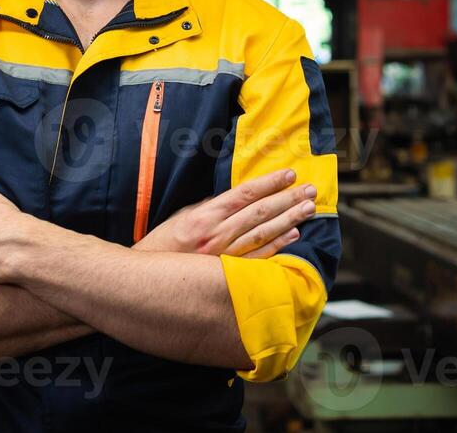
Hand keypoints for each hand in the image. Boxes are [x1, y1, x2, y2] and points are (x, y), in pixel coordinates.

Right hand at [135, 168, 317, 258]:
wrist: (147, 280)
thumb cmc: (163, 246)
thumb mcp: (183, 217)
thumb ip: (209, 206)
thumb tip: (235, 198)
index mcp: (206, 216)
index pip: (245, 194)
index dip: (270, 183)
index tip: (289, 174)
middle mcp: (218, 234)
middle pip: (260, 212)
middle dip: (288, 199)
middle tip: (309, 190)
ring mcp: (225, 256)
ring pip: (264, 234)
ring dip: (290, 220)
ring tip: (308, 209)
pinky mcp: (228, 274)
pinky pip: (259, 257)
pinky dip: (278, 246)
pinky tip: (294, 235)